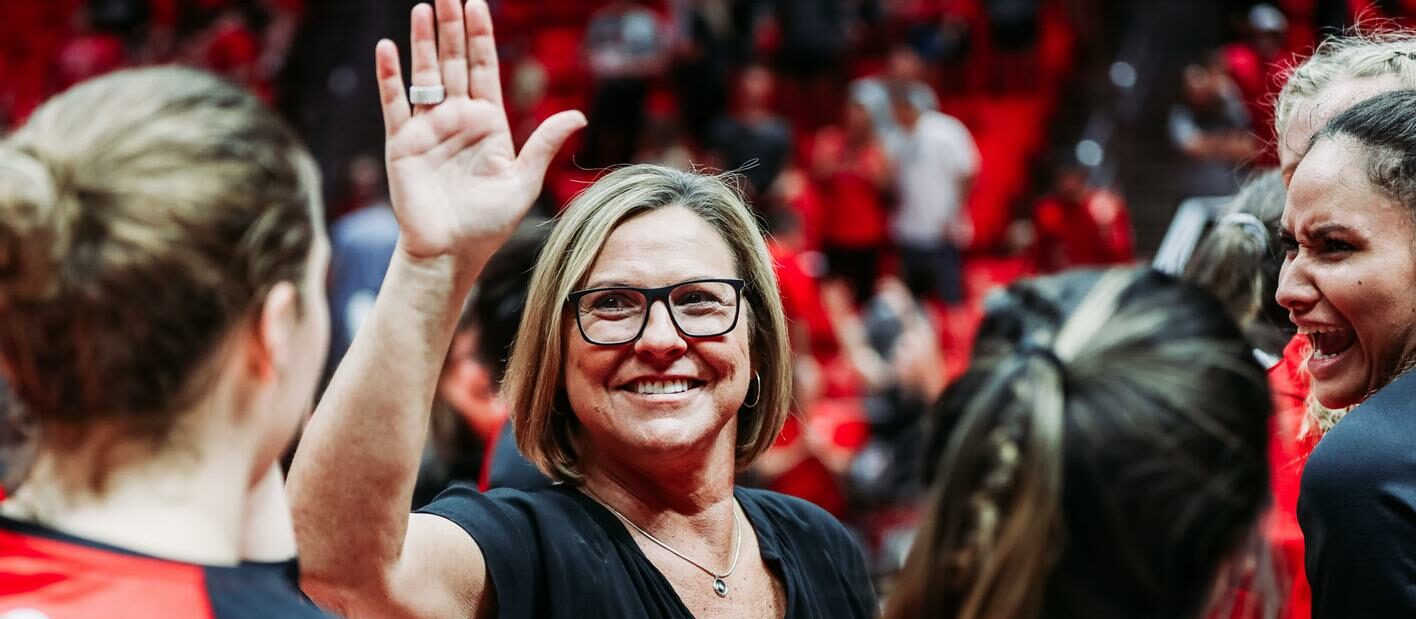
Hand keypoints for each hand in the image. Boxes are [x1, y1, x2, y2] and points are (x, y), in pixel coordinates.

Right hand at [375, 0, 584, 262]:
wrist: (451, 252)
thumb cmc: (489, 223)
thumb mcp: (523, 181)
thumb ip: (543, 144)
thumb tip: (578, 114)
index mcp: (488, 124)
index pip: (483, 69)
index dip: (479, 37)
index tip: (477, 4)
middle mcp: (456, 119)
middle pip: (453, 63)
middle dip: (451, 28)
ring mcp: (428, 129)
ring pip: (425, 76)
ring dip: (423, 43)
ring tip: (424, 9)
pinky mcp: (402, 144)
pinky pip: (395, 104)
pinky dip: (390, 77)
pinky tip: (388, 50)